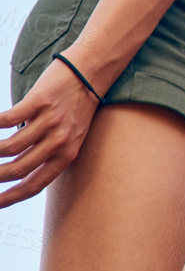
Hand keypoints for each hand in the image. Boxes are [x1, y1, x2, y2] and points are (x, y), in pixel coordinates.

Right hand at [0, 56, 101, 207]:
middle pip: (17, 170)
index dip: (10, 198)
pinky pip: (6, 120)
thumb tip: (16, 172)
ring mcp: (51, 121)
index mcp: (67, 155)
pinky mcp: (40, 101)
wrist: (91, 72)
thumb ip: (48, 154)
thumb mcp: (70, 137)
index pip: (35, 185)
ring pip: (9, 147)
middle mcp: (60, 141)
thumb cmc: (74, 106)